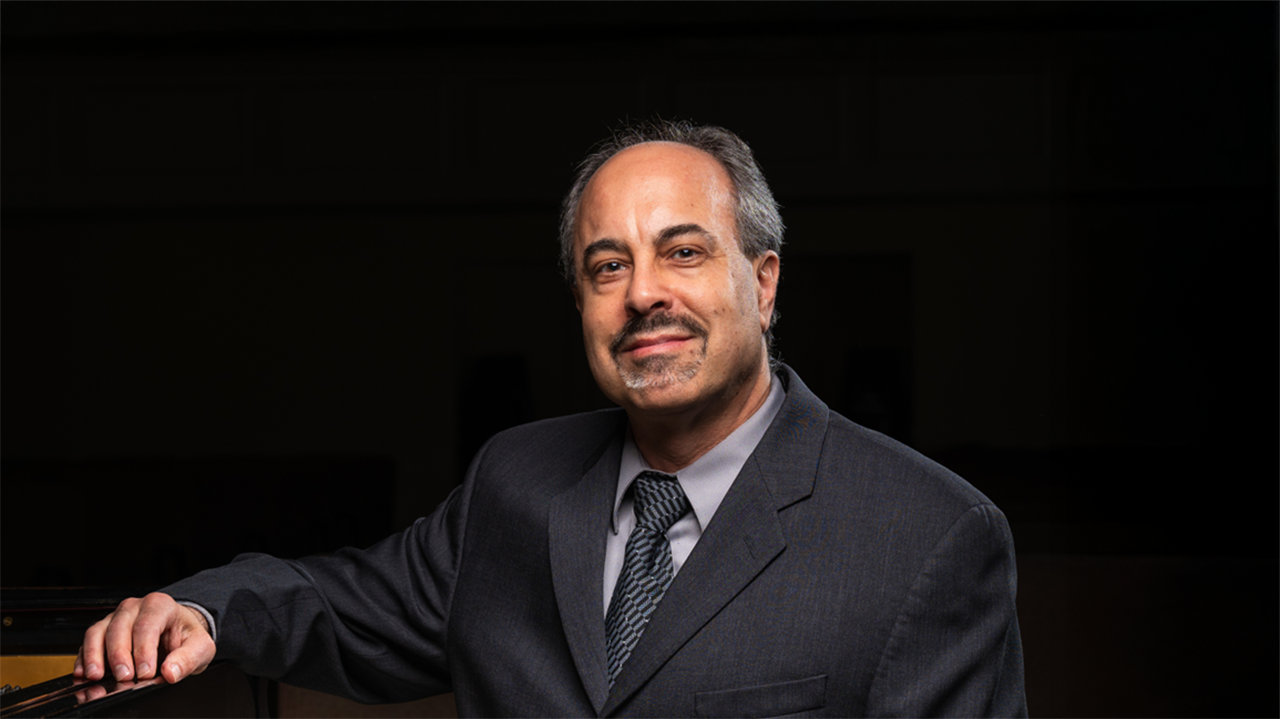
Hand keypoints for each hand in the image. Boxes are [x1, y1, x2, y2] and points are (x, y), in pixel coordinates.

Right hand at [75, 593, 214, 683]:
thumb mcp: (200, 647)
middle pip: (119, 627)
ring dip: (95, 655)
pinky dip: (84, 658)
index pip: (147, 625)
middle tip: (124, 677)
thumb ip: (188, 659)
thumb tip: (170, 672)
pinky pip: (87, 642)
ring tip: (97, 676)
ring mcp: (115, 618)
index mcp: (160, 605)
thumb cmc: (187, 636)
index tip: (145, 672)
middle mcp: (135, 607)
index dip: (144, 650)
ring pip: (98, 632)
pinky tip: (84, 673)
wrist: (179, 633)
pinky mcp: (102, 632)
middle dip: (119, 654)